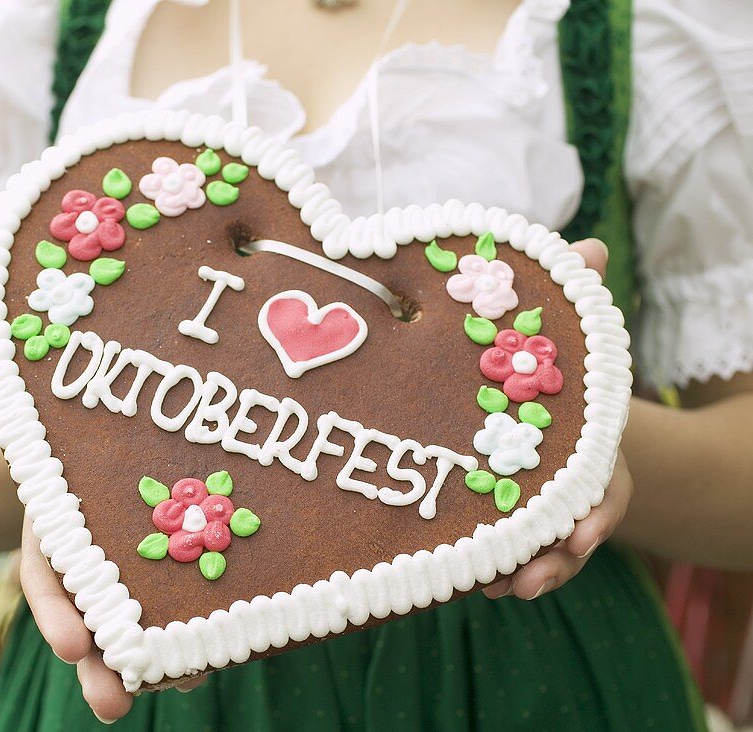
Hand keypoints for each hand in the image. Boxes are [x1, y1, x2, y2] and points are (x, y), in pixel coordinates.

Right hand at [0, 239, 624, 713]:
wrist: (152, 340)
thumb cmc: (84, 365)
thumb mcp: (42, 380)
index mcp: (68, 500)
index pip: (54, 567)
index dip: (60, 607)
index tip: (74, 645)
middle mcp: (111, 520)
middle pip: (103, 601)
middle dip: (105, 655)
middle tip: (116, 704)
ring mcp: (163, 521)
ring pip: (159, 595)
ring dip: (166, 645)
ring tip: (184, 683)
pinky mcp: (214, 514)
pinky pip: (215, 565)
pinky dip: (220, 602)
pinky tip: (241, 635)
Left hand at [483, 238, 633, 600]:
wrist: (520, 395)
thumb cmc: (544, 366)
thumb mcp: (558, 331)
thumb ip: (573, 297)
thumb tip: (589, 246)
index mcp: (586, 449)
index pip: (603, 489)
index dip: (593, 514)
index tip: (579, 535)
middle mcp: (564, 486)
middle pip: (570, 534)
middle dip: (553, 560)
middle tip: (523, 581)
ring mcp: (533, 508)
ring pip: (535, 552)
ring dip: (516, 571)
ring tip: (489, 586)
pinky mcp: (496, 519)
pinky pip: (498, 551)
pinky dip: (485, 566)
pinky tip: (466, 579)